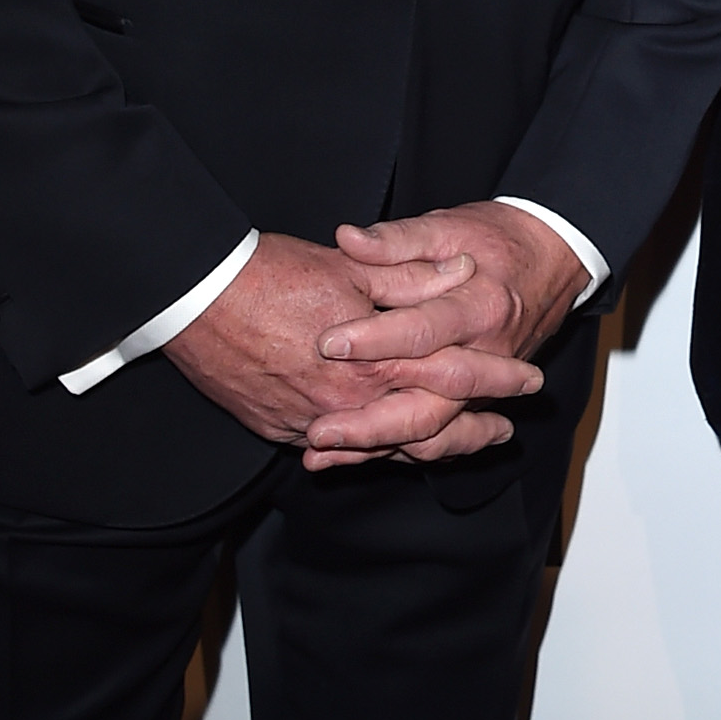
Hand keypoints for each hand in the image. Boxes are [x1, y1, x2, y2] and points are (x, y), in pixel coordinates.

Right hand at [162, 229, 541, 453]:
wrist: (193, 298)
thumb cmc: (269, 275)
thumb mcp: (352, 268)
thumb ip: (411, 277)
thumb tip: (462, 273)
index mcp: (375, 358)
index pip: (453, 375)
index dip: (495, 378)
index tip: (528, 380)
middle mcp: (348, 402)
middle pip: (427, 430)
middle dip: (470, 433)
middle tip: (502, 433)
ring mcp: (311, 423)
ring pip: (383, 447)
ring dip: (425, 446)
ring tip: (457, 445)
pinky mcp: (279, 430)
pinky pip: (337, 451)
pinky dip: (368, 450)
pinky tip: (384, 445)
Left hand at [303, 202, 588, 468]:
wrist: (551, 259)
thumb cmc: (496, 239)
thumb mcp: (448, 226)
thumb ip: (398, 239)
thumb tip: (348, 238)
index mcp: (480, 306)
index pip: (423, 331)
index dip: (373, 339)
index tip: (326, 344)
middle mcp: (487, 355)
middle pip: (431, 402)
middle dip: (371, 422)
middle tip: (318, 428)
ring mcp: (485, 386)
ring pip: (434, 432)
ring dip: (377, 448)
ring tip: (323, 456)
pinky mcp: (477, 400)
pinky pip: (440, 438)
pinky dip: (396, 452)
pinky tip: (353, 459)